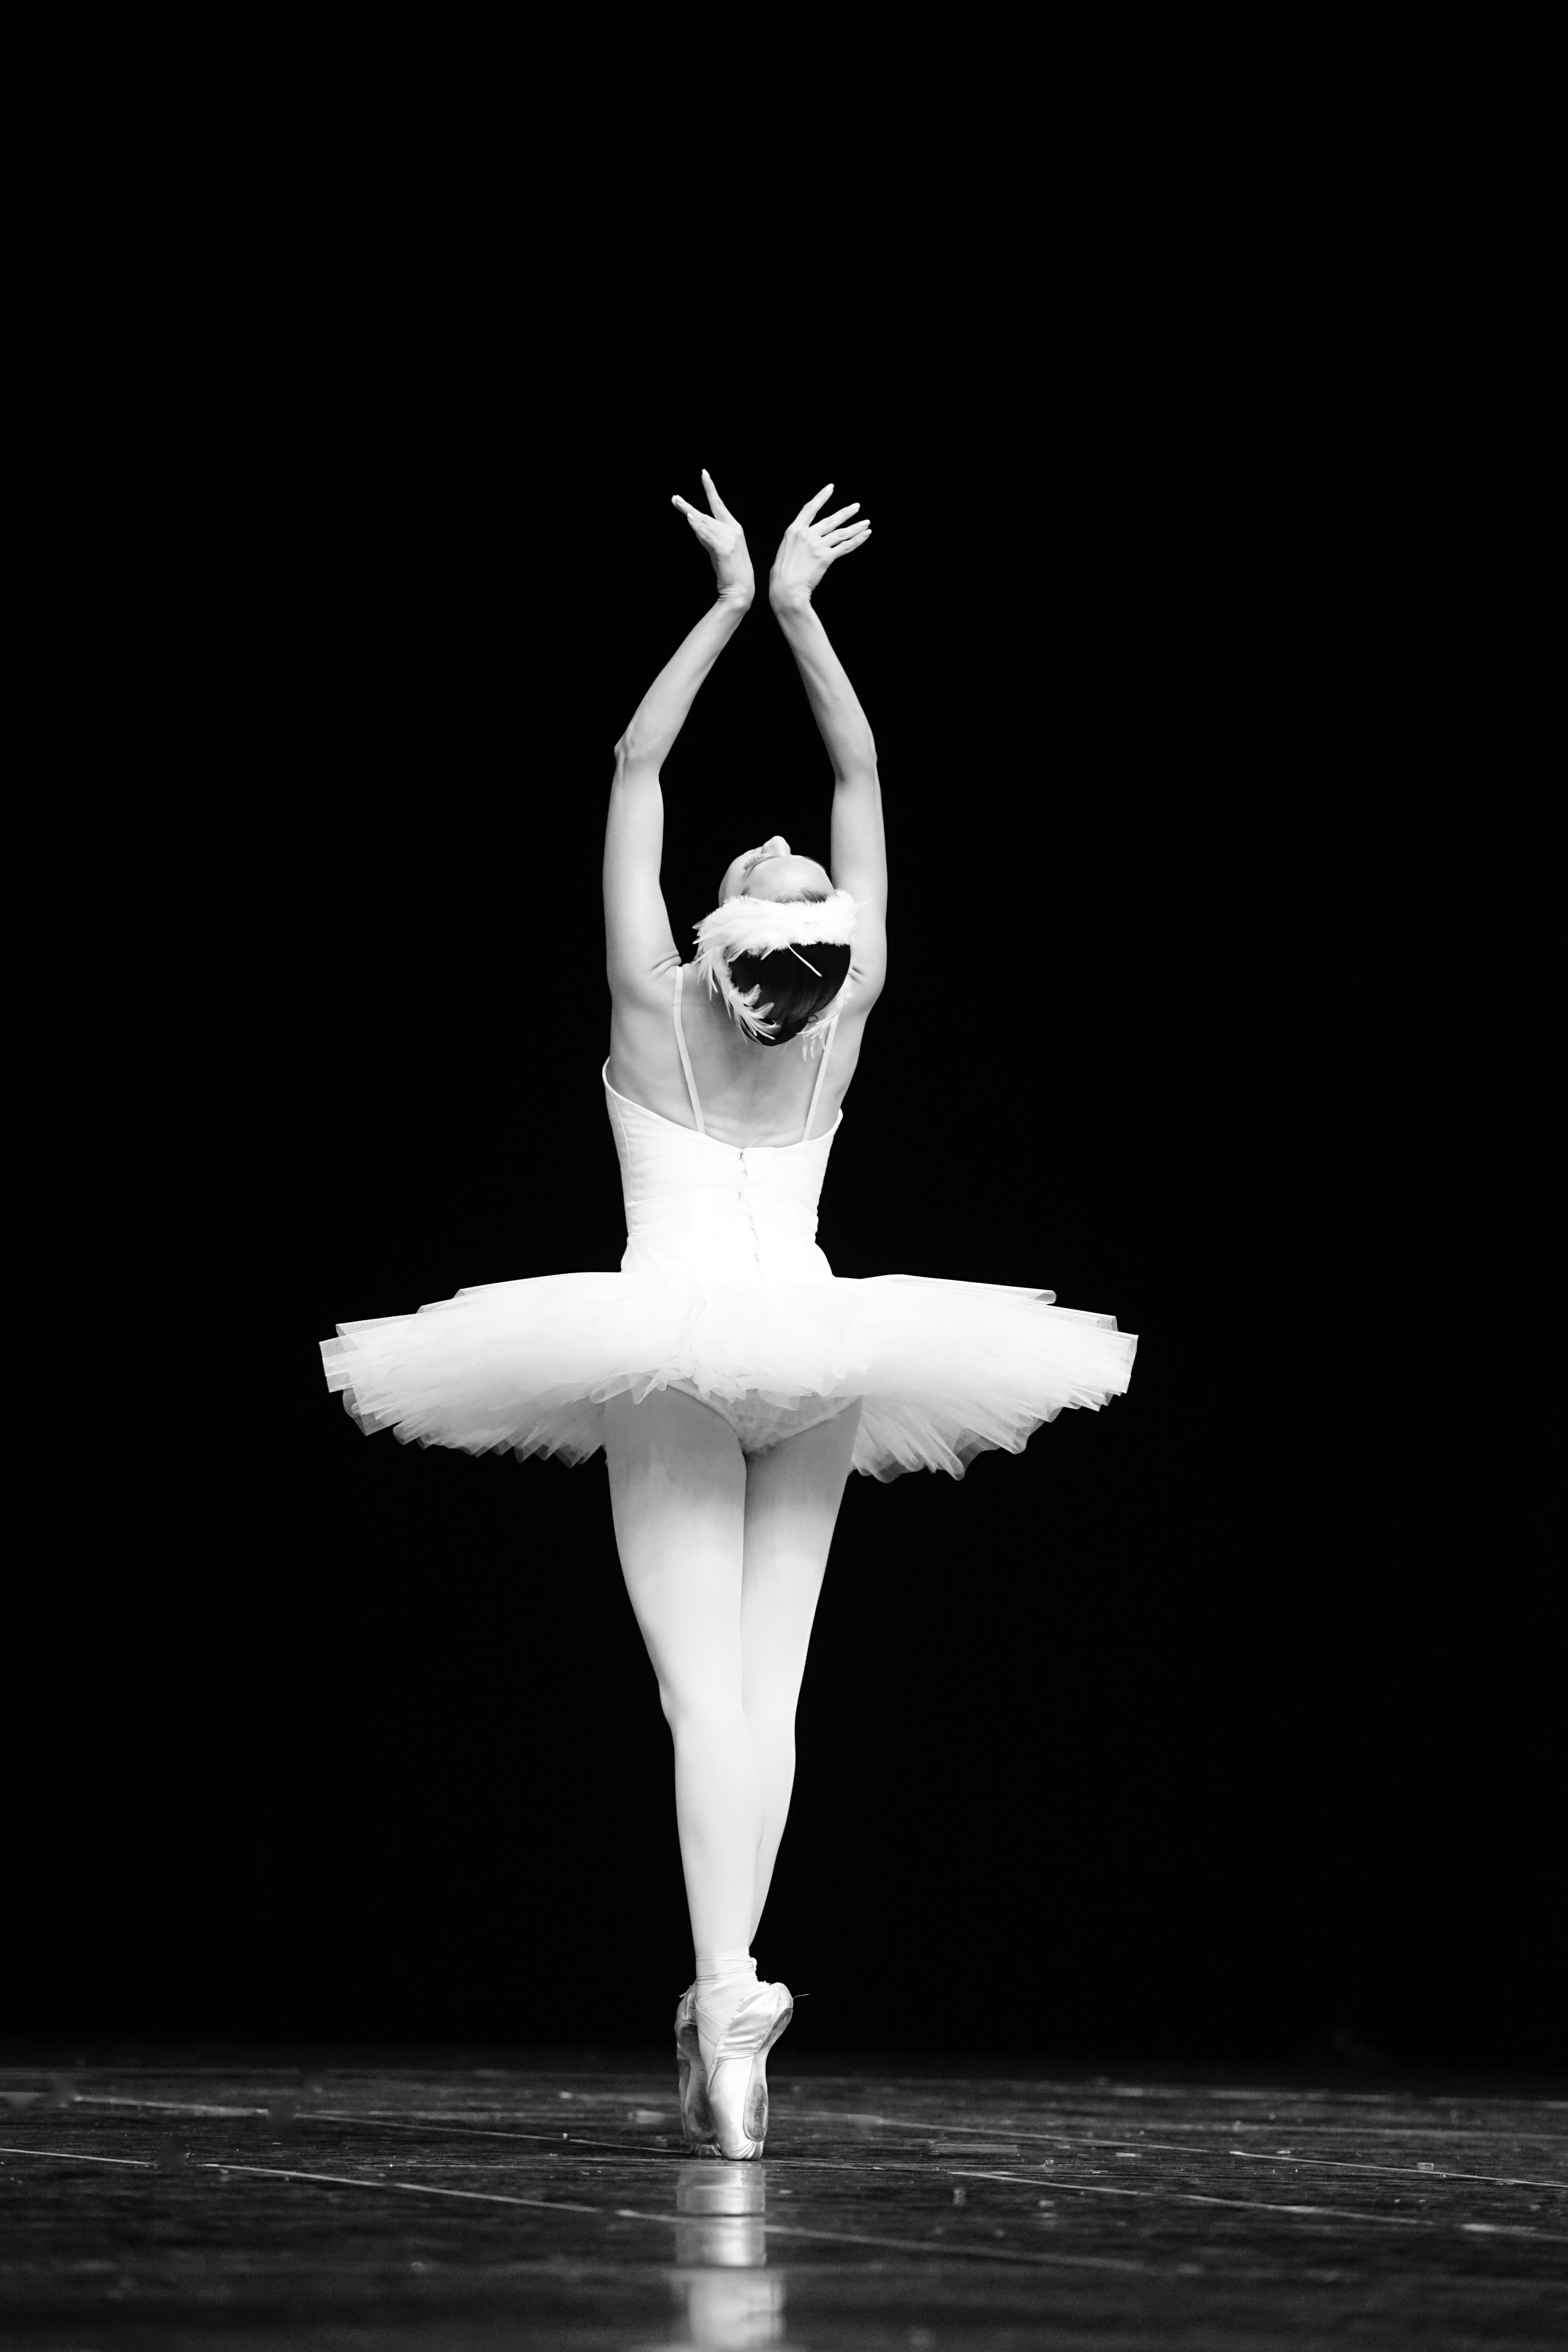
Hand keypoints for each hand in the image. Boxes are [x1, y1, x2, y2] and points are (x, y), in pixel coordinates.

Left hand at [671, 469, 753, 604]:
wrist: (740, 589)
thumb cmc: (730, 571)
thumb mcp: (718, 549)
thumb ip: (708, 535)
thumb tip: (695, 524)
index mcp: (734, 527)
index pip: (719, 504)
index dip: (710, 488)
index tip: (703, 474)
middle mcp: (733, 529)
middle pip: (707, 513)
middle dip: (689, 506)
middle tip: (675, 498)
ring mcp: (730, 538)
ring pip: (705, 523)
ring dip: (690, 513)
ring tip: (677, 503)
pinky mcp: (725, 548)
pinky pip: (707, 535)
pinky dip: (697, 526)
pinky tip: (690, 518)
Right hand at [769, 484, 871, 610]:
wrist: (786, 589)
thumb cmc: (782, 575)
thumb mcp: (784, 551)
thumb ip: (796, 542)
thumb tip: (804, 541)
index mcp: (794, 531)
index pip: (810, 509)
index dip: (821, 497)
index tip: (830, 488)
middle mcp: (806, 535)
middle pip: (830, 520)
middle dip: (846, 513)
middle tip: (856, 506)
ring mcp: (817, 546)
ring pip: (841, 533)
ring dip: (855, 527)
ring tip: (866, 522)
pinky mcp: (826, 558)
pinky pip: (845, 547)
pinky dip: (857, 540)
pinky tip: (865, 534)